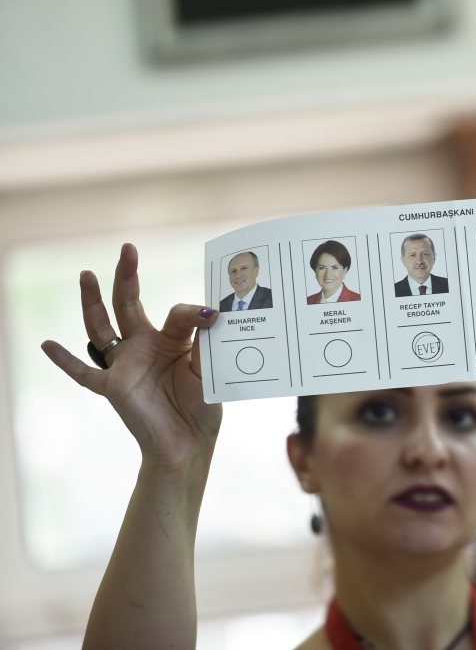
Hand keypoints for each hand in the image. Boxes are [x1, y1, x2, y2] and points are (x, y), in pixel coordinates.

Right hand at [41, 244, 221, 469]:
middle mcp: (144, 347)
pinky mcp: (113, 387)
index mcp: (171, 340)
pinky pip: (84, 373)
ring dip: (92, 301)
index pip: (176, 313)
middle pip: (129, 304)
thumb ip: (205, 338)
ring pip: (102, 327)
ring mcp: (125, 365)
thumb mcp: (209, 366)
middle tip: (127, 249)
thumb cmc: (202, 405)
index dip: (193, 312)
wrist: (189, 442)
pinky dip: (64, 360)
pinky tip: (45, 344)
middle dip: (126, 276)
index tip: (213, 313)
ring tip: (86, 274)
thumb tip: (210, 310)